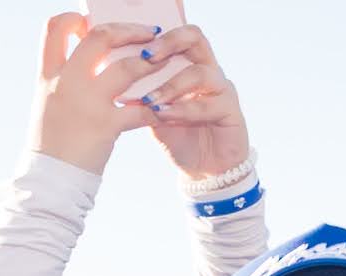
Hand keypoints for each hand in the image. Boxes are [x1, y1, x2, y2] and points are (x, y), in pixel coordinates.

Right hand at [31, 12, 160, 175]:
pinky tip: (164, 108)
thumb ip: (63, 82)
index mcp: (48, 76)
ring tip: (165, 61)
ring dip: (151, 62)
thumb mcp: (47, 106)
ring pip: (127, 67)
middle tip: (148, 33)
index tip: (90, 23)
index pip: (54, 28)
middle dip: (129, 30)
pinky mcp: (106, 126)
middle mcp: (66, 83)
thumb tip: (84, 64)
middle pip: (99, 37)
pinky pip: (140, 109)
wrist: (49, 183)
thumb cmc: (51, 148)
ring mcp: (87, 103)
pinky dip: (155, 107)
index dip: (74, 19)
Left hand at [136, 27, 251, 182]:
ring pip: (200, 73)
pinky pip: (208, 104)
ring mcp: (222, 89)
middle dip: (169, 43)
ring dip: (172, 87)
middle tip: (147, 56)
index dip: (156, 32)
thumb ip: (141, 95)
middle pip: (195, 37)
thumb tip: (113, 80)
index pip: (176, 34)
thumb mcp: (154, 114)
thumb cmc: (179, 137)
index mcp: (188, 65)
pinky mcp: (232, 110)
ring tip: (151, 102)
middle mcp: (208, 70)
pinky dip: (184, 110)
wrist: (203, 172)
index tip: (133, 41)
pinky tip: (165, 116)